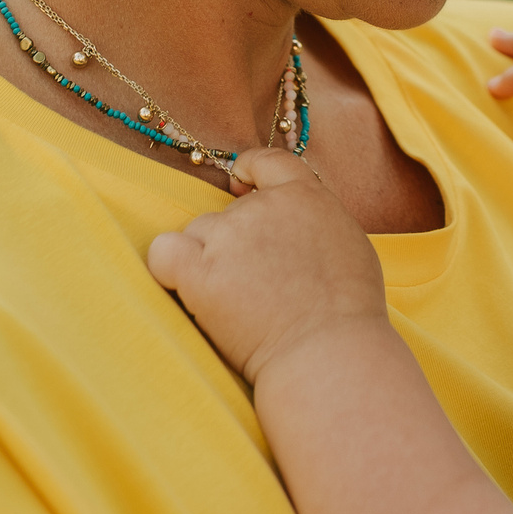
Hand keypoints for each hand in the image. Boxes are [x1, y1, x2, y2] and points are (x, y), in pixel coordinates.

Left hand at [147, 149, 389, 382]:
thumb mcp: (348, 242)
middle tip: (257, 284)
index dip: (248, 170)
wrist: (328, 350)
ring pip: (199, 235)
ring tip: (237, 302)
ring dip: (208, 260)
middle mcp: (261, 207)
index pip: (267, 162)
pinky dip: (169, 268)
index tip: (239, 183)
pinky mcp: (199, 272)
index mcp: (305, 195)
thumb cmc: (349, 310)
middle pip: (228, 212)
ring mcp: (228, 236)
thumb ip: (315, 220)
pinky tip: (188, 288)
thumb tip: (294, 223)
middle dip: (235, 243)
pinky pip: (163, 253)